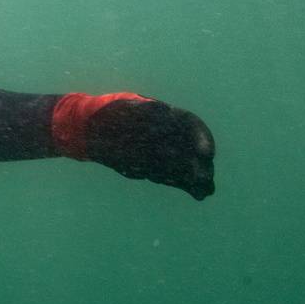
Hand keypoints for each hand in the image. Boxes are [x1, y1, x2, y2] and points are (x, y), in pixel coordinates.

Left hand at [78, 98, 215, 200]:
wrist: (99, 131)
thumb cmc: (113, 114)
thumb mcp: (123, 109)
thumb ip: (139, 111)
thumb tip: (157, 109)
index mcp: (167, 115)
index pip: (191, 125)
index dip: (203, 139)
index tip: (206, 153)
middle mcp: (174, 134)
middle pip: (193, 149)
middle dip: (200, 164)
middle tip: (205, 179)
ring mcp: (171, 151)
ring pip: (190, 165)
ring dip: (199, 179)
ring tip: (205, 190)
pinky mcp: (164, 167)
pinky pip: (179, 177)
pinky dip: (189, 186)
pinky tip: (199, 194)